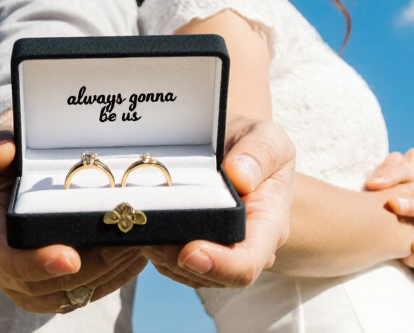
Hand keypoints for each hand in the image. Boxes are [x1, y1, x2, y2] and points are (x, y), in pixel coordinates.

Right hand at [0, 111, 147, 311]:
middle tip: (125, 244)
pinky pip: (74, 297)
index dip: (36, 263)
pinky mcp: (42, 283)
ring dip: (102, 276)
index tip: (72, 259)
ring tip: (135, 246)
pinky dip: (107, 281)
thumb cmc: (11, 141)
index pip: (5, 255)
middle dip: (87, 269)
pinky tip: (131, 257)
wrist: (21, 158)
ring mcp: (17, 274)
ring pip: (61, 295)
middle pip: (39, 284)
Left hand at [141, 116, 295, 288]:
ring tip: (144, 219)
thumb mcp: (269, 138)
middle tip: (150, 224)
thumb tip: (239, 177)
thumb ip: (260, 153)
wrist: (239, 154)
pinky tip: (146, 224)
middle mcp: (245, 250)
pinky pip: (171, 266)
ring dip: (160, 252)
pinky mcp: (198, 256)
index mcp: (267, 226)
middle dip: (176, 256)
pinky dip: (154, 249)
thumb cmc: (256, 148)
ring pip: (184, 272)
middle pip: (208, 274)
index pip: (247, 264)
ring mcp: (220, 257)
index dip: (218, 265)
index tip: (189, 252)